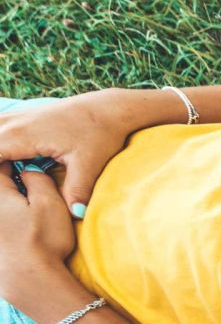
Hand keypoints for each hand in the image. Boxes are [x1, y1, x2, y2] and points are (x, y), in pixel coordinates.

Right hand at [0, 90, 145, 216]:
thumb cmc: (99, 134)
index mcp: (23, 135)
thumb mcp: (89, 164)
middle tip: (4, 186)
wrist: (108, 109)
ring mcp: (16, 117)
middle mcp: (14, 123)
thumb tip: (74, 214)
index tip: (3, 190)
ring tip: (6, 177)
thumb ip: (78, 189)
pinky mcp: (21, 118)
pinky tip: (7, 163)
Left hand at [0, 163, 84, 308]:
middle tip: (26, 189)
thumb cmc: (43, 241)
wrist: (28, 280)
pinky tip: (16, 232)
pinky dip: (8, 224)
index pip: (1, 165)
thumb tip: (27, 168)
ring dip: (10, 208)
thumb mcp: (49, 204)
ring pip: (3, 209)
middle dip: (10, 185)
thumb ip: (37, 179)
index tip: (27, 167)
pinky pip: (2, 225)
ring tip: (25, 216)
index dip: (14, 164)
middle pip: (1, 188)